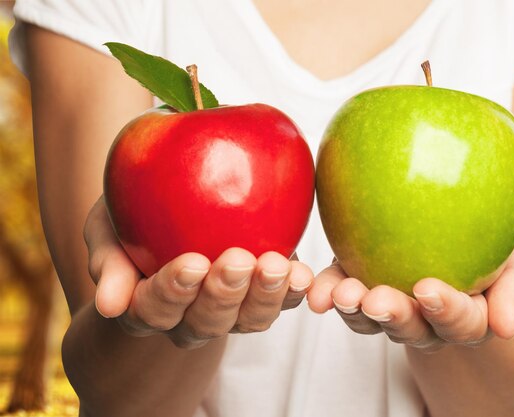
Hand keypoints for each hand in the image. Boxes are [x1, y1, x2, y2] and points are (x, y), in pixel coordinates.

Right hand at [84, 196, 313, 347]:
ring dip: (264, 296)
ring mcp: (230, 310)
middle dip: (222, 294)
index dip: (171, 292)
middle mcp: (188, 318)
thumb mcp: (107, 227)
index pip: (152, 310)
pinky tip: (301, 272)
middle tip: (237, 260)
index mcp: (146, 306)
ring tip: (276, 266)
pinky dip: (293, 289)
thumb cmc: (131, 216)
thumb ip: (107, 260)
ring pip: (248, 320)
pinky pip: (281, 301)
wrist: (172, 209)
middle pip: (205, 322)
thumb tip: (108, 305)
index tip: (190, 263)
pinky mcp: (262, 295)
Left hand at [307, 209, 513, 350]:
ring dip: (353, 309)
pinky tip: (314, 286)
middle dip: (392, 317)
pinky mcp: (364, 278)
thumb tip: (506, 329)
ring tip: (339, 293)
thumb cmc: (510, 228)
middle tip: (375, 300)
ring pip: (370, 318)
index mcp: (470, 315)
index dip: (446, 311)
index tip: (428, 288)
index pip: (462, 321)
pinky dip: (328, 289)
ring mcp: (393, 299)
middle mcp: (428, 317)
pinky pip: (343, 290)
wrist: (475, 204)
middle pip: (411, 328)